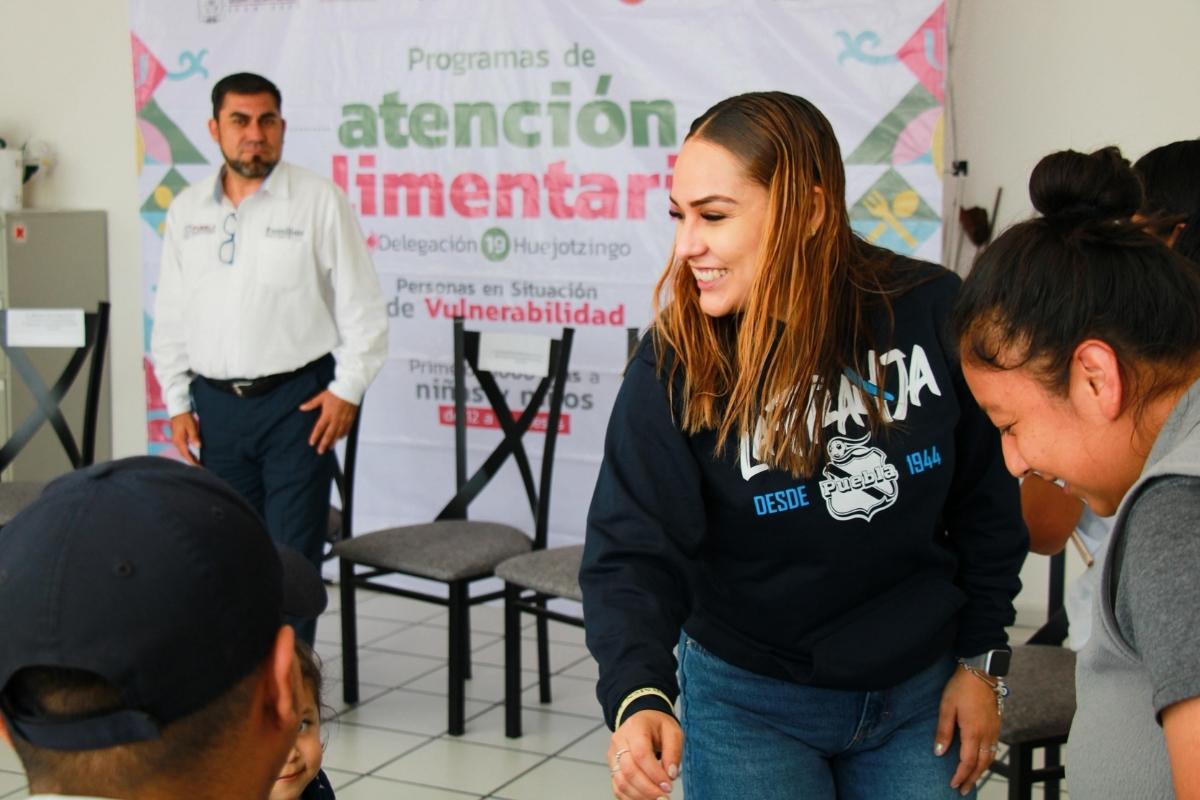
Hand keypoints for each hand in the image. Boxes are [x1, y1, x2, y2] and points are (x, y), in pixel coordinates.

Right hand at [169, 411, 200, 465]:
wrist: (179, 412)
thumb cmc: (185, 418)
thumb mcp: (191, 426)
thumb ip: (194, 437)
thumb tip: (198, 446)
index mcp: (179, 440)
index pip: (186, 454)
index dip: (192, 461)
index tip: (198, 467)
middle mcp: (176, 442)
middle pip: (184, 455)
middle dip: (192, 462)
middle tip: (200, 468)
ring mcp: (176, 441)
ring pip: (184, 453)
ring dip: (190, 459)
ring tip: (198, 464)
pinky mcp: (178, 440)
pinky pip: (183, 450)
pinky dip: (189, 454)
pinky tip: (194, 457)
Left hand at [299, 390, 357, 453]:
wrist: (350, 389)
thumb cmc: (336, 392)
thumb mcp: (321, 397)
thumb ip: (311, 403)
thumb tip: (301, 407)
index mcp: (327, 414)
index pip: (319, 428)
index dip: (315, 436)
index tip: (311, 443)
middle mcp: (335, 419)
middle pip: (329, 434)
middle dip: (324, 444)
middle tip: (320, 451)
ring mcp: (343, 420)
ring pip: (338, 434)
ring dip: (333, 442)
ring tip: (329, 448)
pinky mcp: (350, 419)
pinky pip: (346, 430)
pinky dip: (342, 435)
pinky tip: (339, 439)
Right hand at [609, 710, 681, 799]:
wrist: (643, 719)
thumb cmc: (658, 726)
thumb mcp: (673, 731)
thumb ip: (673, 752)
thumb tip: (671, 775)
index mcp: (635, 728)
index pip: (641, 754)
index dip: (654, 773)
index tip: (668, 786)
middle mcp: (619, 741)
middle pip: (628, 770)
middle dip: (648, 788)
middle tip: (664, 797)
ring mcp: (613, 755)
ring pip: (621, 782)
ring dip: (640, 796)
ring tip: (658, 799)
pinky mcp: (613, 767)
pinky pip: (617, 787)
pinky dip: (631, 798)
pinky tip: (646, 799)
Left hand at [935, 664, 1002, 795]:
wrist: (981, 671)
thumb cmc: (961, 687)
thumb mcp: (946, 707)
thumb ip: (943, 732)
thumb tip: (939, 752)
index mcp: (973, 731)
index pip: (968, 761)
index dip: (961, 775)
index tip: (954, 784)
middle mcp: (987, 734)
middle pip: (982, 764)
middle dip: (972, 779)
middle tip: (964, 790)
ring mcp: (994, 729)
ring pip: (990, 757)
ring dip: (981, 771)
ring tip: (972, 780)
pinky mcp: (997, 724)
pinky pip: (994, 748)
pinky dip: (988, 760)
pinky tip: (981, 761)